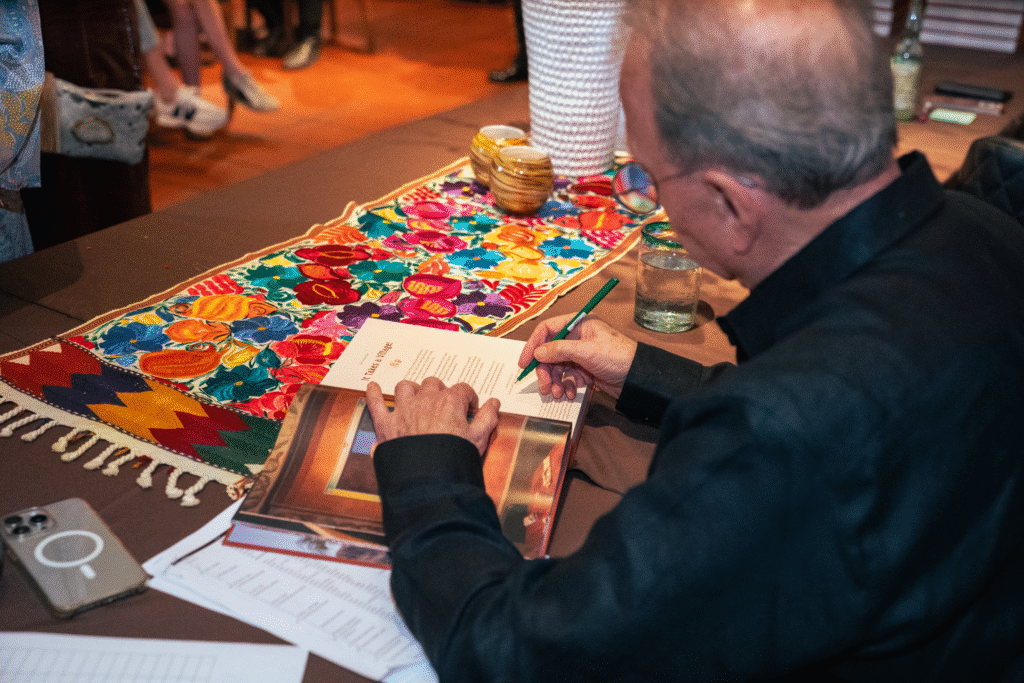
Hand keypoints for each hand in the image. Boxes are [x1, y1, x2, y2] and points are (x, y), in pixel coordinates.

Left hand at [365, 378, 500, 456]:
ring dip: (412, 389)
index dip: (468, 398)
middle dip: (440, 391)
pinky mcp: (387, 424)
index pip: (462, 389)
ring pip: (406, 387)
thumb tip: (494, 403)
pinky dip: (373, 394)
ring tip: (416, 396)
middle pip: (433, 384)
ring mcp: (404, 410)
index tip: (470, 408)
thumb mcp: (479, 438)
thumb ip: (488, 417)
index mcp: (449, 402)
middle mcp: (425, 400)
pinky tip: (372, 386)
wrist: (429, 480)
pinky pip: (376, 403)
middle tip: (445, 404)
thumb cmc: (454, 459)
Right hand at [517, 314, 637, 399]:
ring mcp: (581, 354)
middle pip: (550, 351)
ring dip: (554, 382)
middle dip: (545, 371)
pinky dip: (565, 386)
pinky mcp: (585, 369)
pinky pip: (567, 377)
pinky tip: (569, 394)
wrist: (638, 378)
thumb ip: (559, 350)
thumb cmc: (618, 357)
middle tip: (544, 386)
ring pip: (557, 367)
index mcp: (578, 323)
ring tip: (557, 394)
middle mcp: (578, 337)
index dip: (533, 345)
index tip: (524, 363)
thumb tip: (537, 352)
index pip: (547, 329)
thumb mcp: (586, 351)